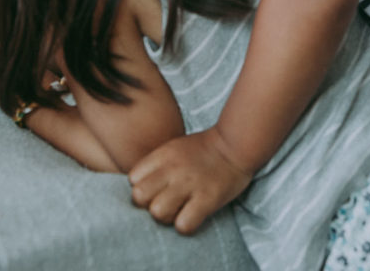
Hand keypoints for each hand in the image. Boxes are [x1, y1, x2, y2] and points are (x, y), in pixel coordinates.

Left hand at [128, 127, 253, 234]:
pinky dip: (186, 225)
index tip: (155, 190)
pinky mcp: (208, 198)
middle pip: (139, 197)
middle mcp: (173, 169)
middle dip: (148, 205)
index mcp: (163, 155)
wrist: (236, 144)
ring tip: (179, 212)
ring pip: (158, 212)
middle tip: (165, 204)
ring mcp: (190, 184)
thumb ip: (156, 165)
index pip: (133, 179)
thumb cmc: (204, 149)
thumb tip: (138, 186)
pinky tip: (193, 217)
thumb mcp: (174, 148)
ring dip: (167, 218)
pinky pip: (184, 224)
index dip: (142, 188)